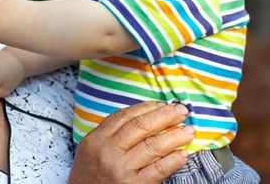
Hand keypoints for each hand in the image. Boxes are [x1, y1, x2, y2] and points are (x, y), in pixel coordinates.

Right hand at [68, 101, 193, 183]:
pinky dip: (173, 160)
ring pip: (153, 146)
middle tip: (181, 112)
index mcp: (97, 139)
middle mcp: (108, 152)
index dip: (146, 107)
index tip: (162, 104)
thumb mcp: (91, 147)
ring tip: (188, 131)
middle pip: (140, 126)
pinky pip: (159, 170)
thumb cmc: (90, 174)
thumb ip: (112, 132)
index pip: (124, 116)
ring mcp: (122, 170)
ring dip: (174, 136)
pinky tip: (183, 154)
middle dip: (164, 116)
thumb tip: (145, 116)